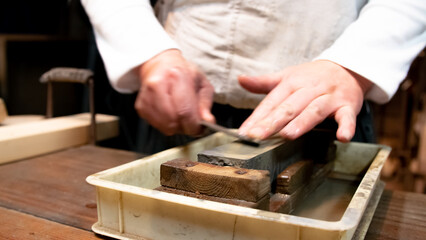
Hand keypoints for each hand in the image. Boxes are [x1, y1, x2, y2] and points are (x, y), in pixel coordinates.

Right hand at [135, 49, 214, 135]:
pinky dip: (165, 124)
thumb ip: (205, 104)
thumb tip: (208, 121)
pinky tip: (169, 113)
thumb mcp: (202, 83)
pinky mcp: (141, 106)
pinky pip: (156, 125)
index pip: (185, 111)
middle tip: (190, 121)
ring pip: (164, 126)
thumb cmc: (183, 73)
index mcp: (176, 76)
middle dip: (185, 126)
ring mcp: (147, 96)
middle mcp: (158, 85)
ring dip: (175, 126)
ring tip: (180, 115)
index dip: (194, 126)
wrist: (160, 65)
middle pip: (173, 121)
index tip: (199, 128)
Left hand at [238, 60, 371, 141]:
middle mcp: (309, 89)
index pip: (272, 102)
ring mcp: (329, 97)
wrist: (347, 67)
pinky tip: (342, 137)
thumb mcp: (287, 77)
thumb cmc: (312, 77)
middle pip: (289, 107)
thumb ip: (263, 82)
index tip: (244, 132)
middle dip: (273, 122)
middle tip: (258, 136)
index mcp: (291, 83)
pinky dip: (346, 126)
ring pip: (314, 110)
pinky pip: (347, 116)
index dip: (257, 117)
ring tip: (288, 135)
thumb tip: (240, 79)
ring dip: (302, 123)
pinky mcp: (347, 105)